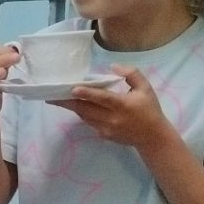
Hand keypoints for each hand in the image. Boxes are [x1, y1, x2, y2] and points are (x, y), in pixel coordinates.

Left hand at [50, 64, 171, 150]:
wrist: (152, 137)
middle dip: (67, 102)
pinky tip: (73, 105)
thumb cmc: (149, 109)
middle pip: (86, 109)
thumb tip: (113, 66)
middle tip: (51, 95)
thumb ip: (131, 74)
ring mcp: (106, 128)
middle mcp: (112, 118)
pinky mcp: (103, 135)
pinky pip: (88, 121)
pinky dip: (81, 113)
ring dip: (71, 107)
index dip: (87, 93)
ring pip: (84, 115)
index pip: (102, 98)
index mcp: (123, 105)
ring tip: (57, 98)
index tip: (72, 89)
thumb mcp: (145, 88)